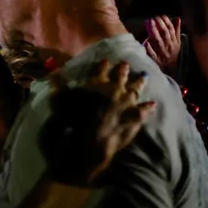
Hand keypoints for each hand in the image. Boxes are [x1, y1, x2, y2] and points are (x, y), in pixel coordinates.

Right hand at [41, 61, 156, 185]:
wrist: (91, 146)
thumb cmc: (72, 123)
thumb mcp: (61, 103)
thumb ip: (60, 88)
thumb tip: (55, 76)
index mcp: (97, 83)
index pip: (101, 70)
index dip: (103, 65)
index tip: (105, 60)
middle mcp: (115, 90)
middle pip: (121, 76)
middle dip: (123, 70)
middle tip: (125, 64)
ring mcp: (127, 104)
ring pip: (136, 89)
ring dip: (139, 82)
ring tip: (144, 76)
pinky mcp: (135, 119)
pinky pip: (144, 111)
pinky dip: (147, 107)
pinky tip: (152, 104)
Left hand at [144, 16, 180, 75]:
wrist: (172, 70)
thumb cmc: (172, 54)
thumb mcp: (177, 42)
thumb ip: (176, 30)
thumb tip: (177, 18)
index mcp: (174, 42)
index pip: (171, 30)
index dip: (167, 22)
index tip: (162, 16)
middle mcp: (169, 46)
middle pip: (165, 34)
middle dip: (160, 25)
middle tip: (154, 18)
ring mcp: (162, 53)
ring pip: (159, 42)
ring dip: (154, 32)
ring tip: (150, 24)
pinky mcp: (156, 60)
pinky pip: (153, 54)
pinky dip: (150, 48)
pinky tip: (145, 42)